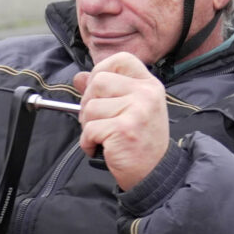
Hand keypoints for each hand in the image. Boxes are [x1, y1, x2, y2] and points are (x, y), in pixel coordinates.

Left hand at [72, 51, 171, 192]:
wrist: (155, 173)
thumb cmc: (140, 141)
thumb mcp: (129, 109)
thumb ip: (105, 91)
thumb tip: (78, 77)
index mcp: (149, 85)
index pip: (120, 59)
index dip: (100, 71)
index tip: (97, 90)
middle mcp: (146, 93)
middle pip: (99, 81)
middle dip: (88, 102)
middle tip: (97, 121)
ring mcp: (137, 110)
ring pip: (91, 107)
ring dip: (88, 126)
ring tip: (104, 136)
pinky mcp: (124, 129)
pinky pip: (90, 129)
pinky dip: (88, 142)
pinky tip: (101, 148)